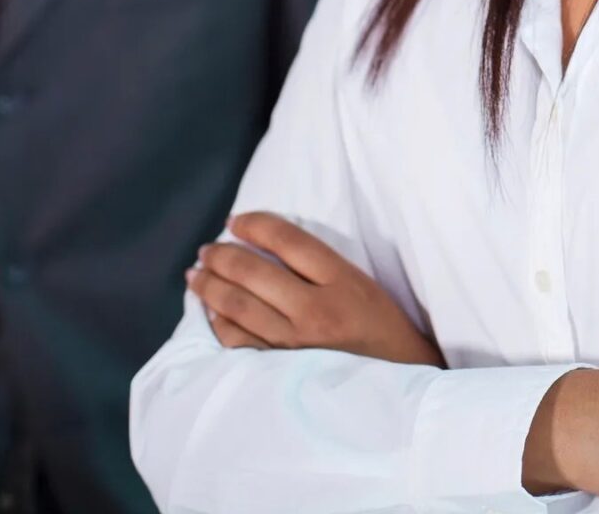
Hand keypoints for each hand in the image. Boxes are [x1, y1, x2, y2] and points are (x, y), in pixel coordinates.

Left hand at [187, 211, 441, 366]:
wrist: (401, 379)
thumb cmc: (380, 327)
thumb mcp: (361, 284)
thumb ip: (318, 266)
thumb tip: (263, 244)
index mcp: (343, 281)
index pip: (288, 240)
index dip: (254, 224)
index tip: (236, 221)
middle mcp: (317, 311)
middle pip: (253, 272)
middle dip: (221, 255)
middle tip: (207, 249)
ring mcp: (296, 344)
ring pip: (237, 306)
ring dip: (208, 286)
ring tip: (197, 274)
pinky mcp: (282, 371)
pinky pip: (237, 342)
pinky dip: (219, 323)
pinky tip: (212, 313)